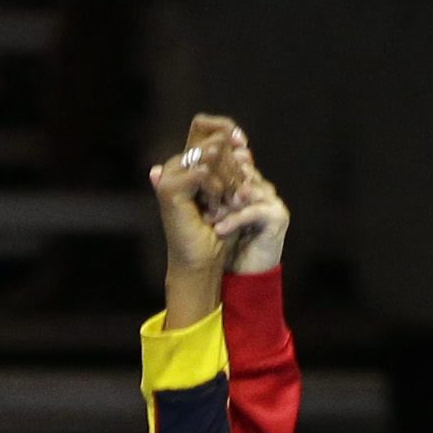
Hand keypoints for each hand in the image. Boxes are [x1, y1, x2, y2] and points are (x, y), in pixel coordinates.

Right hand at [150, 132, 228, 324]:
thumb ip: (234, 167)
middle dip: (234, 166)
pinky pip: (203, 172)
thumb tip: (243, 145)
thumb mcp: (231, 194)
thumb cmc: (218, 233)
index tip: (244, 145)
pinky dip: (216, 190)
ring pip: (211, 154)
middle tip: (239, 193)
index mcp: (186, 163)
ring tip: (230, 203)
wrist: (202, 262)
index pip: (203, 125)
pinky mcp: (168, 189)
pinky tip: (216, 208)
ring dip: (228, 180)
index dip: (226, 130)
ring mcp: (168, 175)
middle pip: (213, 140)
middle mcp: (174, 165)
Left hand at [189, 114, 288, 275]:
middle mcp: (259, 184)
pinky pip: (254, 211)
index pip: (227, 157)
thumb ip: (183, 188)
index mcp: (243, 178)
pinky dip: (235, 220)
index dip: (209, 167)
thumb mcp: (198, 211)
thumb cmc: (221, 244)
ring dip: (224, 203)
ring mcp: (271, 198)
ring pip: (245, 188)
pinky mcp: (278, 216)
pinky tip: (219, 229)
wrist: (243, 275)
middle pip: (238, 168)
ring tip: (208, 217)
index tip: (192, 183)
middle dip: (216, 184)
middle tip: (198, 198)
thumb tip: (153, 170)